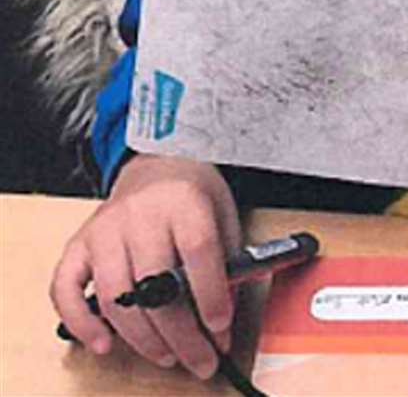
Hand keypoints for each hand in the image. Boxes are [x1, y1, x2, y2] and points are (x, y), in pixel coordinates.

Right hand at [50, 155, 241, 379]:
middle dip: (181, 334)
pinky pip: (66, 289)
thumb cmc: (193, 195)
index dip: (210, 295)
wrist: (158, 163)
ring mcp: (105, 229)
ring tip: (167, 356)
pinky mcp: (79, 244)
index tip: (221, 329)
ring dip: (142, 337)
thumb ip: (226, 261)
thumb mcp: (223, 214)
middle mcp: (140, 214)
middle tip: (201, 360)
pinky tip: (104, 343)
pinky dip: (80, 323)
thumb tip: (223, 319)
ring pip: (115, 296)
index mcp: (183, 200)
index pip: (197, 251)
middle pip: (155, 284)